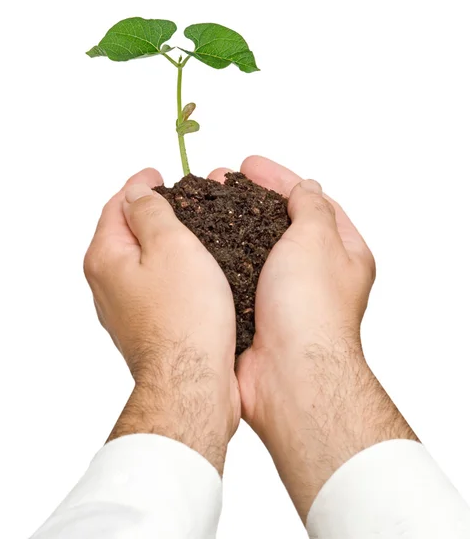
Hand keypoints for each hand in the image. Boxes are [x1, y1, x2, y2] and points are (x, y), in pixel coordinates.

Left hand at [84, 168, 239, 473]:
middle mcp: (106, 283)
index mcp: (105, 257)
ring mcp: (123, 308)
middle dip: (149, 211)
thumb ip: (150, 211)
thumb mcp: (170, 244)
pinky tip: (189, 271)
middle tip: (176, 198)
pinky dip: (167, 269)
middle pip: (124, 233)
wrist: (191, 381)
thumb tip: (136, 192)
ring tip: (188, 230)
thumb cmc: (185, 317)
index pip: (116, 205)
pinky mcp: (144, 325)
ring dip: (160, 242)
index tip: (156, 174)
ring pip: (139, 260)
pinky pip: (152, 285)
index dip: (138, 185)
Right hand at [210, 156, 415, 517]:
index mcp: (341, 253)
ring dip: (228, 224)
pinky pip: (234, 274)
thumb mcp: (317, 240)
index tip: (249, 164)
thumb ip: (311, 208)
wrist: (288, 374)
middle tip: (219, 181)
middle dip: (248, 198)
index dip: (278, 178)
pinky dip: (218, 256)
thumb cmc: (310, 309)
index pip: (310, 201)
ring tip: (201, 206)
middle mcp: (312, 274)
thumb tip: (307, 188)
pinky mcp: (253, 310)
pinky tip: (197, 244)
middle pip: (277, 223)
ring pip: (250, 247)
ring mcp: (281, 294)